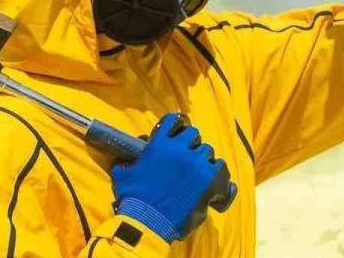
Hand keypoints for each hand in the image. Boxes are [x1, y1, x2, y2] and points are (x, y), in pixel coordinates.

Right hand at [110, 113, 230, 242]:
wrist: (149, 222)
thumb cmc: (134, 200)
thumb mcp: (124, 176)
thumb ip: (125, 164)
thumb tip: (122, 162)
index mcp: (159, 145)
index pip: (173, 121)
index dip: (177, 126)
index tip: (177, 133)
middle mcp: (179, 149)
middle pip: (194, 135)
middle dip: (191, 144)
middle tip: (187, 158)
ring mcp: (196, 162)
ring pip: (207, 151)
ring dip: (203, 160)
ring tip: (199, 174)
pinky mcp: (209, 178)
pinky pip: (221, 167)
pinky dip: (218, 174)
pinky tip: (213, 183)